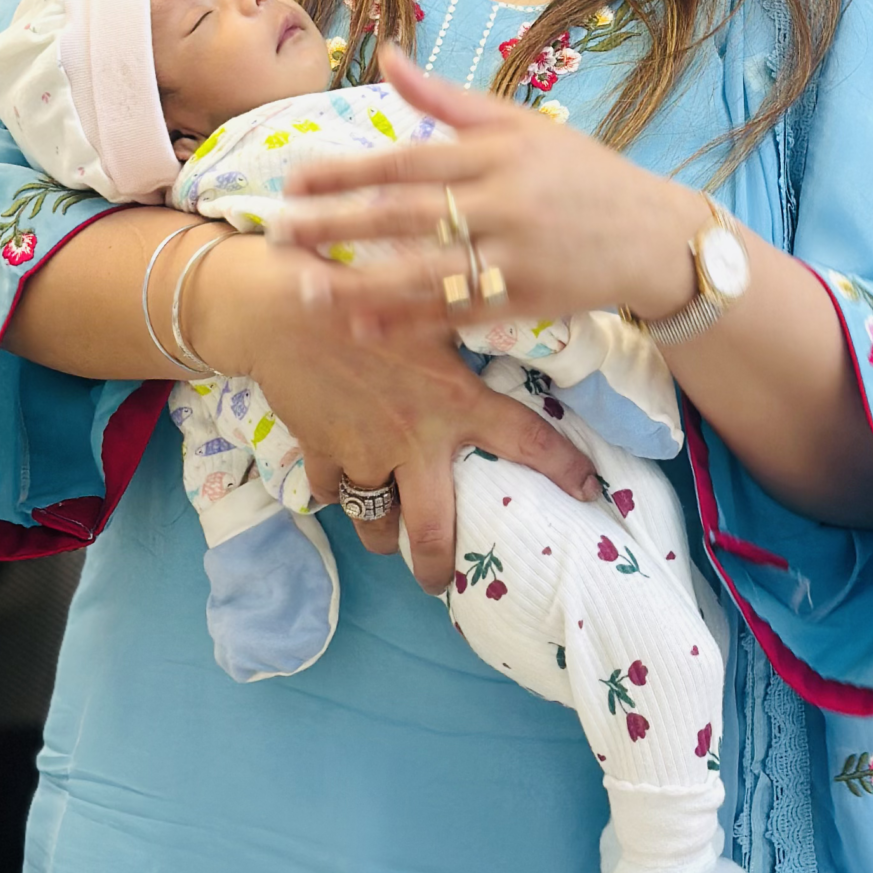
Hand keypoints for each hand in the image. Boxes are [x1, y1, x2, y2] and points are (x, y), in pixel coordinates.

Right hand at [189, 237, 597, 592]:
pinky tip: (344, 488)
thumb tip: (517, 305)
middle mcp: (414, 439)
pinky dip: (338, 495)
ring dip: (384, 536)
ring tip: (390, 537)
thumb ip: (475, 320)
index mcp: (456, 400)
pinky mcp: (321, 452)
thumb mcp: (434, 306)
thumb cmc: (368, 289)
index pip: (527, 441)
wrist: (281, 306)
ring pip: (376, 523)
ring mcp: (363, 454)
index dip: (565, 469)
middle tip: (442, 583)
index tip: (591, 491)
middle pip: (432, 532)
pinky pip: (331, 494)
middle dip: (438, 567)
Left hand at [273, 46, 697, 338]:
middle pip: (404, 217)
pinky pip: (454, 315)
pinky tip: (361, 326)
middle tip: (275, 233)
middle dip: (334, 225)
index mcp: (498, 154)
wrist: (655, 237)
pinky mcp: (525, 303)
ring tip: (305, 287)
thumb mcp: (523, 125)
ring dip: (359, 283)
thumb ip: (448, 100)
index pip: (407, 162)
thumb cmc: (584, 174)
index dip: (345, 171)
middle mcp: (504, 204)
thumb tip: (387, 55)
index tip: (292, 179)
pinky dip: (406, 323)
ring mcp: (515, 258)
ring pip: (423, 275)